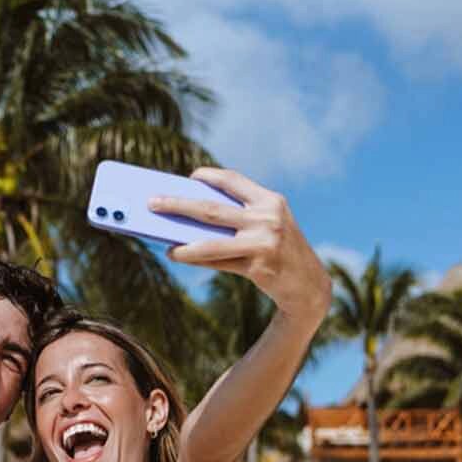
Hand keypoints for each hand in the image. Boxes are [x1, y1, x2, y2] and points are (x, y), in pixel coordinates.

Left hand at [150, 167, 331, 326]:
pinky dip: (195, 258)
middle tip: (152, 202)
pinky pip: (218, 262)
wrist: (310, 286)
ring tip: (160, 240)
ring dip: (181, 242)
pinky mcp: (258, 267)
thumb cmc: (280, 251)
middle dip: (177, 204)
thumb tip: (188, 217)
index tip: (189, 177)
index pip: (233, 180)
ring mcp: (263, 243)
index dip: (208, 176)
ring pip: (211, 242)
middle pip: (211, 210)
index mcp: (270, 201)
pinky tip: (177, 255)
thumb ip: (238, 217)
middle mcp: (268, 218)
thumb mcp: (268, 226)